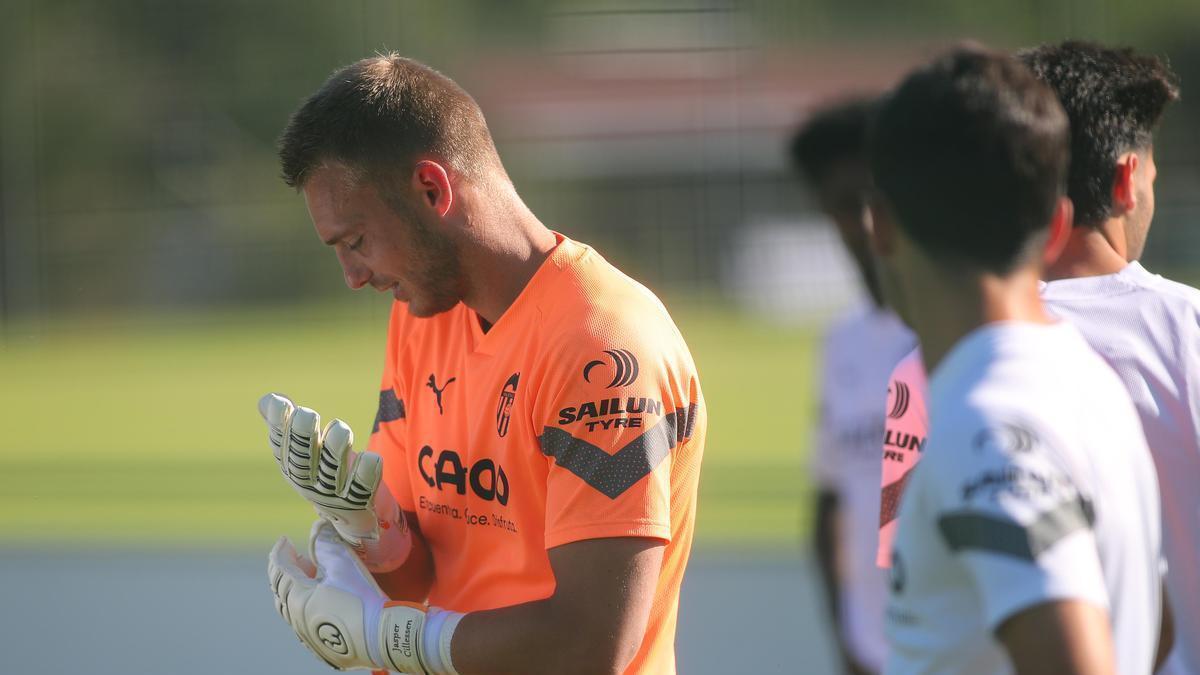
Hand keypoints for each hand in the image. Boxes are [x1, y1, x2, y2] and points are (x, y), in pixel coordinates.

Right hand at [259, 393, 410, 570]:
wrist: (349, 518)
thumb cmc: (321, 475)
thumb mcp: (302, 452)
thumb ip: (288, 425)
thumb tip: (268, 399)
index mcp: (293, 468)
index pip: (282, 447)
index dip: (280, 426)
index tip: (281, 403)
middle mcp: (309, 484)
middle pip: (302, 462)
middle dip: (302, 438)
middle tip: (307, 413)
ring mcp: (332, 496)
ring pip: (331, 473)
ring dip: (334, 451)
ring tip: (340, 430)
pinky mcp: (357, 504)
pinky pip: (362, 489)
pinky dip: (366, 474)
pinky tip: (369, 457)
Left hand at [268, 520, 429, 671]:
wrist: (383, 636)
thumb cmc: (362, 597)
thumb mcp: (344, 563)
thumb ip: (326, 542)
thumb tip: (318, 526)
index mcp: (297, 597)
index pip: (280, 570)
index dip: (280, 552)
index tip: (285, 540)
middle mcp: (296, 619)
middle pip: (281, 591)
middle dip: (287, 571)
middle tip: (298, 558)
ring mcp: (308, 637)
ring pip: (291, 611)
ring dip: (295, 591)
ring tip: (312, 580)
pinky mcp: (322, 649)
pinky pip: (305, 626)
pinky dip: (306, 610)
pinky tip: (321, 605)